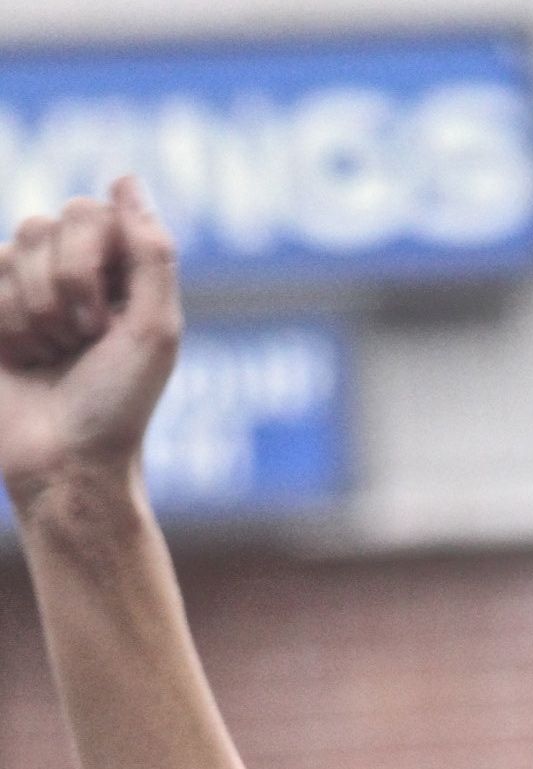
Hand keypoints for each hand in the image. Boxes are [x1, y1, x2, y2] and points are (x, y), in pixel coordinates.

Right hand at [0, 178, 180, 508]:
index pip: (91, 212)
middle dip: (61, 287)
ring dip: (33, 310)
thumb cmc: (118, 407)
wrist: (64, 464)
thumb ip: (151, 251)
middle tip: (79, 341)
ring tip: (52, 354)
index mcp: (124, 275)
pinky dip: (5, 318)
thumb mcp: (154, 331)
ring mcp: (32, 291)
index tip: (104, 321)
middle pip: (46, 223)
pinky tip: (21, 354)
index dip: (89, 261)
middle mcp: (79, 275)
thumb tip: (125, 178)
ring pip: (12, 248)